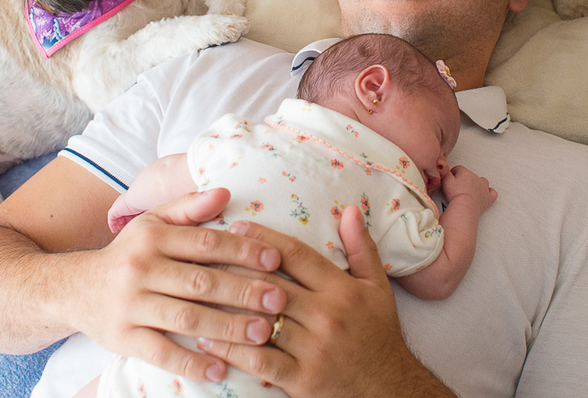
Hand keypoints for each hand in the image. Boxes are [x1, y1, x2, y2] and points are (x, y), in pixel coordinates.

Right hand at [75, 188, 288, 383]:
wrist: (73, 289)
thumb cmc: (128, 254)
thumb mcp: (152, 223)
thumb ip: (189, 208)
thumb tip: (226, 191)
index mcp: (153, 237)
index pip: (206, 243)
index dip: (243, 250)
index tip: (275, 260)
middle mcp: (140, 269)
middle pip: (201, 282)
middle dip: (244, 291)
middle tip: (280, 300)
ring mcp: (130, 305)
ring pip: (186, 318)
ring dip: (227, 328)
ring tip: (263, 333)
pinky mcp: (122, 338)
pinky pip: (160, 353)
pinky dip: (190, 363)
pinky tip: (219, 370)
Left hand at [196, 205, 454, 397]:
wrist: (391, 389)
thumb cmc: (380, 334)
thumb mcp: (378, 287)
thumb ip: (361, 247)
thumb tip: (350, 209)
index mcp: (342, 289)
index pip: (296, 254)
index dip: (264, 238)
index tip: (236, 227)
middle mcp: (327, 315)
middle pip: (271, 284)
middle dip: (235, 268)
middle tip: (204, 256)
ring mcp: (314, 349)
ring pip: (260, 321)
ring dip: (225, 308)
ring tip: (196, 296)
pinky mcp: (303, 379)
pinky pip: (260, 360)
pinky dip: (231, 350)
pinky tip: (208, 340)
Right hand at [440, 165, 496, 215]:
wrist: (464, 207)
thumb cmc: (455, 195)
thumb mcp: (445, 180)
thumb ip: (446, 172)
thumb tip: (447, 170)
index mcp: (466, 173)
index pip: (459, 168)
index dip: (453, 173)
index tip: (450, 179)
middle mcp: (476, 178)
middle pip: (470, 175)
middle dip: (464, 179)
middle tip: (457, 188)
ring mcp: (484, 188)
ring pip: (482, 181)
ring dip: (477, 184)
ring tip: (470, 190)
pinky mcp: (488, 198)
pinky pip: (492, 192)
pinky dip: (489, 192)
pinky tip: (484, 194)